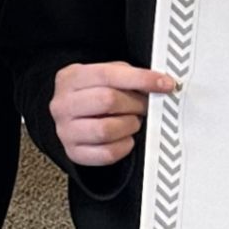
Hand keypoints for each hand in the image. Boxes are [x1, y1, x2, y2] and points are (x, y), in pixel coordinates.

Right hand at [50, 61, 178, 167]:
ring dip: (129, 125)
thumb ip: (127, 76)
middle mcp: (63, 104)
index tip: (165, 84)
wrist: (73, 119)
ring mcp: (65, 130)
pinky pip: (107, 153)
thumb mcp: (104, 76)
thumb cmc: (94, 95)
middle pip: (107, 100)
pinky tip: (125, 137)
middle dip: (135, 103)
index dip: (141, 78)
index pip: (107, 74)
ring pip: (107, 129)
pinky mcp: (74, 152)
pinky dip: (124, 146)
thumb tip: (159, 83)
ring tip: (132, 121)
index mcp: (70, 78)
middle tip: (145, 106)